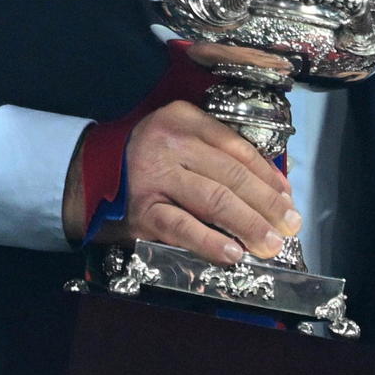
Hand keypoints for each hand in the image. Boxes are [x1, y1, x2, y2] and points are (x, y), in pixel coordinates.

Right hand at [100, 98, 296, 264]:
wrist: (85, 177)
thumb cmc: (143, 160)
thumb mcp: (178, 140)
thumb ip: (218, 155)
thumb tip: (272, 187)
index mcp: (184, 120)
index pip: (238, 149)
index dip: (268, 176)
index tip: (288, 198)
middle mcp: (170, 144)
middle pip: (232, 176)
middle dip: (267, 205)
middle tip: (289, 225)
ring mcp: (155, 178)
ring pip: (214, 201)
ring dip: (249, 225)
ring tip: (270, 243)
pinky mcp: (143, 211)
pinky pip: (183, 227)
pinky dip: (210, 242)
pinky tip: (232, 253)